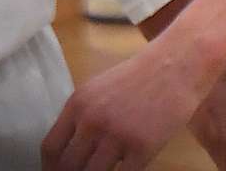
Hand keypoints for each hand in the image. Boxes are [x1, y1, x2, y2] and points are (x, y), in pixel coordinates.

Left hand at [42, 36, 218, 170]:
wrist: (175, 65)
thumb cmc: (139, 77)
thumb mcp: (99, 90)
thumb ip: (82, 117)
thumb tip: (70, 149)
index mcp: (77, 104)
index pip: (51, 148)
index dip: (50, 169)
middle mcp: (92, 120)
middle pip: (68, 167)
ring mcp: (117, 135)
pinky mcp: (142, 147)